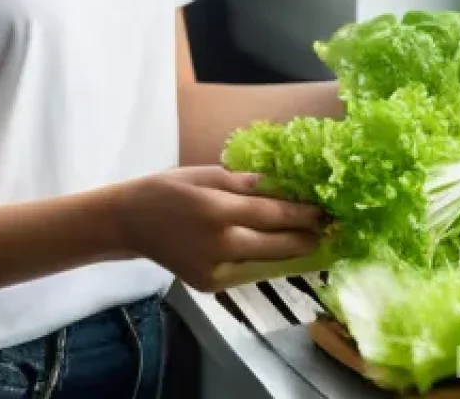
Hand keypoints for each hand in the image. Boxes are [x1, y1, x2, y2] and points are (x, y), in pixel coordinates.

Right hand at [113, 165, 325, 291]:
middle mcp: (220, 245)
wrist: (130, 222)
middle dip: (306, 238)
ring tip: (312, 241)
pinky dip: (262, 261)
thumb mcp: (206, 174)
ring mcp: (214, 270)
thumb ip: (244, 183)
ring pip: (265, 263)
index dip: (302, 214)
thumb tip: (279, 186)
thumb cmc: (168, 189)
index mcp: (218, 211)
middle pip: (276, 246)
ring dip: (289, 253)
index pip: (272, 214)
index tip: (325, 211)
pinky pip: (245, 272)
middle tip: (329, 229)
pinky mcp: (209, 285)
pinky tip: (277, 251)